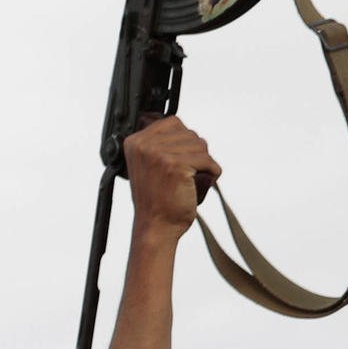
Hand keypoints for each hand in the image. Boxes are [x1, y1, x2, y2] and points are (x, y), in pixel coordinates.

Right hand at [122, 116, 218, 241]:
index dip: (183, 141)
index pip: (173, 122)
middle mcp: (144, 145)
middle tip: (188, 173)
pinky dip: (212, 172)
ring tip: (193, 178)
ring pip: (200, 145)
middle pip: (188, 133)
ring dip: (204, 163)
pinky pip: (207, 160)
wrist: (155, 226)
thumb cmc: (156, 199)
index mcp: (135, 141)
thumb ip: (158, 143)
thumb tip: (181, 126)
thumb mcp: (148, 164)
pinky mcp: (175, 165)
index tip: (180, 161)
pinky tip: (203, 182)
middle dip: (195, 152)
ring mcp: (158, 154)